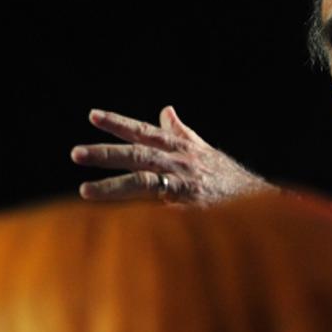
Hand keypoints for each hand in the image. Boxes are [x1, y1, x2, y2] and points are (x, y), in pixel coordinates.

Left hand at [71, 106, 273, 205]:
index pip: (143, 131)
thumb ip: (179, 131)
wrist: (256, 199)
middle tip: (76, 153)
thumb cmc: (225, 177)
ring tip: (84, 191)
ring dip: (112, 186)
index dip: (118, 123)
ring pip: (142, 180)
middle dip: (105, 153)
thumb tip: (165, 109)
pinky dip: (144, 212)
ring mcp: (184, 182)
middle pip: (136, 153)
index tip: (93, 116)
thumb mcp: (202, 148)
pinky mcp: (191, 205)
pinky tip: (121, 222)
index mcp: (178, 146)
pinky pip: (162, 207)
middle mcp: (179, 160)